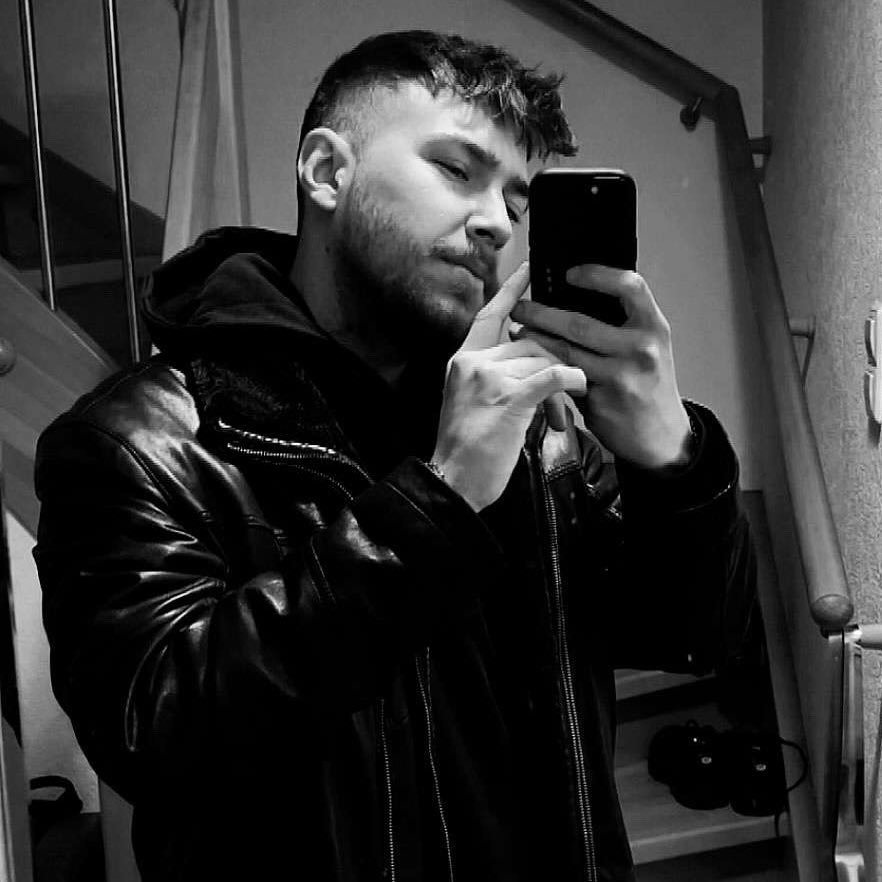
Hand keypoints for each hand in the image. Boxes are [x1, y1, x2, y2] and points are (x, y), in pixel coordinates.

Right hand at [432, 262, 586, 510]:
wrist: (454, 479)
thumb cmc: (467, 449)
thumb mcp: (471, 402)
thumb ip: (494, 376)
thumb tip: (533, 362)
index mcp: (463, 359)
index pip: (489, 315)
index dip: (510, 291)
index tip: (528, 269)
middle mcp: (473, 361)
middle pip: (529, 340)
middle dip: (554, 362)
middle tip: (567, 389)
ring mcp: (489, 377)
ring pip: (543, 358)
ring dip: (562, 384)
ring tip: (561, 415)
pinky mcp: (508, 397)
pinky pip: (552, 375)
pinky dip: (571, 380)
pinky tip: (580, 387)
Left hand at [511, 265, 691, 470]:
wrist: (662, 436)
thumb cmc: (648, 384)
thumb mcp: (647, 346)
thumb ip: (621, 324)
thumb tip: (573, 297)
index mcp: (654, 326)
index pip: (629, 286)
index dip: (597, 274)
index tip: (570, 273)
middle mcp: (641, 348)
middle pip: (580, 323)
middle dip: (542, 313)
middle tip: (520, 307)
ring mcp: (621, 376)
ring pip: (566, 352)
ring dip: (536, 340)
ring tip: (517, 331)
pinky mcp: (601, 401)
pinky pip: (565, 379)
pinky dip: (546, 369)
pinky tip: (531, 363)